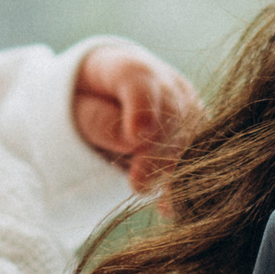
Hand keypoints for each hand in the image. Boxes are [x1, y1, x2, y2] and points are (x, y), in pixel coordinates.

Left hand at [73, 44, 202, 193]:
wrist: (105, 93)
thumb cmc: (83, 102)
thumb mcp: (73, 108)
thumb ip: (96, 119)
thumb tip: (131, 140)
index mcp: (128, 68)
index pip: (138, 80)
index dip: (140, 106)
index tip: (135, 135)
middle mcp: (166, 81)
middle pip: (171, 112)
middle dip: (158, 150)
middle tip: (138, 184)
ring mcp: (187, 103)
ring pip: (192, 133)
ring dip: (175, 168)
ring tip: (159, 201)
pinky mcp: (197, 127)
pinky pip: (200, 151)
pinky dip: (184, 179)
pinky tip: (171, 205)